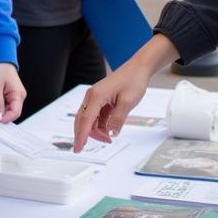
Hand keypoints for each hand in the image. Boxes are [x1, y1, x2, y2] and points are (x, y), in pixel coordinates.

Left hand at [0, 62, 25, 122]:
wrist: (1, 61)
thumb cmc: (0, 70)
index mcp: (18, 95)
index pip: (15, 113)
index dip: (4, 119)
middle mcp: (19, 97)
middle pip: (12, 114)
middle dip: (0, 117)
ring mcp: (15, 97)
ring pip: (8, 112)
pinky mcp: (11, 97)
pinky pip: (6, 107)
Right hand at [73, 35, 179, 151]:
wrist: (138, 68)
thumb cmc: (133, 80)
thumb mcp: (128, 103)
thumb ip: (117, 120)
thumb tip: (111, 133)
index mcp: (96, 96)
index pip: (85, 121)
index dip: (81, 136)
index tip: (78, 148)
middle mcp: (92, 96)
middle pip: (83, 121)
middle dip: (88, 135)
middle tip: (98, 145)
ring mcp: (95, 97)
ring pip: (89, 120)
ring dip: (96, 130)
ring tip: (110, 137)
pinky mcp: (100, 99)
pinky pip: (96, 116)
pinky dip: (100, 125)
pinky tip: (109, 129)